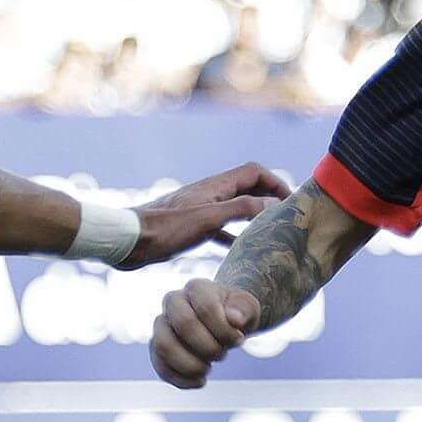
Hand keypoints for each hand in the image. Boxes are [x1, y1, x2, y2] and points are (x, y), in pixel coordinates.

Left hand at [122, 162, 289, 268]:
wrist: (130, 240)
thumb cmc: (167, 229)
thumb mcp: (209, 218)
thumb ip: (242, 208)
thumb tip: (272, 204)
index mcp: (216, 186)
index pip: (254, 172)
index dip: (275, 181)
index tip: (291, 200)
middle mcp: (210, 193)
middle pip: (247, 186)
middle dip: (269, 195)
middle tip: (286, 215)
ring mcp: (200, 209)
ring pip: (235, 207)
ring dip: (254, 214)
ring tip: (270, 231)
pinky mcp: (191, 227)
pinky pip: (220, 226)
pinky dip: (235, 233)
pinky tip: (240, 248)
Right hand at [151, 279, 259, 388]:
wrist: (223, 322)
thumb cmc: (235, 313)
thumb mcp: (248, 308)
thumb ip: (244, 310)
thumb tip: (235, 320)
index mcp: (196, 288)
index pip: (206, 307)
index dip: (225, 330)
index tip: (239, 339)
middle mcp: (173, 302)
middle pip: (184, 325)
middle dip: (209, 347)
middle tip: (222, 354)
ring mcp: (161, 325)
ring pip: (163, 346)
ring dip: (191, 365)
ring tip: (207, 368)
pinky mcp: (157, 349)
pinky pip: (160, 367)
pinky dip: (182, 380)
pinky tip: (200, 381)